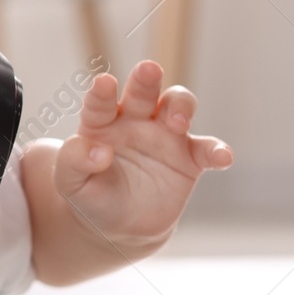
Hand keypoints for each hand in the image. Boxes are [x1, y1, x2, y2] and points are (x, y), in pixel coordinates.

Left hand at [52, 60, 232, 245]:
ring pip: (177, 107)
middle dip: (146, 80)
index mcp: (101, 124)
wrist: (119, 225)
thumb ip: (75, 161)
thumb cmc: (90, 195)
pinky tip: (222, 158)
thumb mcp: (70, 182)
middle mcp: (135, 122)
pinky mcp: (189, 159)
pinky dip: (217, 151)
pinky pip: (207, 149)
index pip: (100, 104)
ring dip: (180, 107)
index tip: (104, 82)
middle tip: (149, 69)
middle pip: (143, 92)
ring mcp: (164, 136)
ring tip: (177, 122)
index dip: (102, 93)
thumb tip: (98, 151)